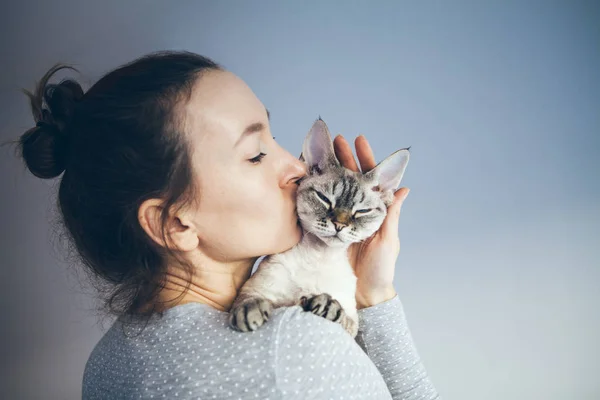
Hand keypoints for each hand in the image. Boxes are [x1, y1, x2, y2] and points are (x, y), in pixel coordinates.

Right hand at [333, 134, 409, 308]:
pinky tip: (308, 178)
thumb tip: (403, 189)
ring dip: (329, 170)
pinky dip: (316, 192)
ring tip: (320, 152)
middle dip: (344, 158)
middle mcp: (356, 212)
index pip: (370, 180)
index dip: (366, 160)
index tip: (359, 141)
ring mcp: (341, 219)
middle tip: (337, 140)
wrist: (364, 295)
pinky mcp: (327, 229)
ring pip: (335, 189)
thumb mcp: (388, 240)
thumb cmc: (382, 270)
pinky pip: (321, 207)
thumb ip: (390, 215)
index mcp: (374, 211)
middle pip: (350, 179)